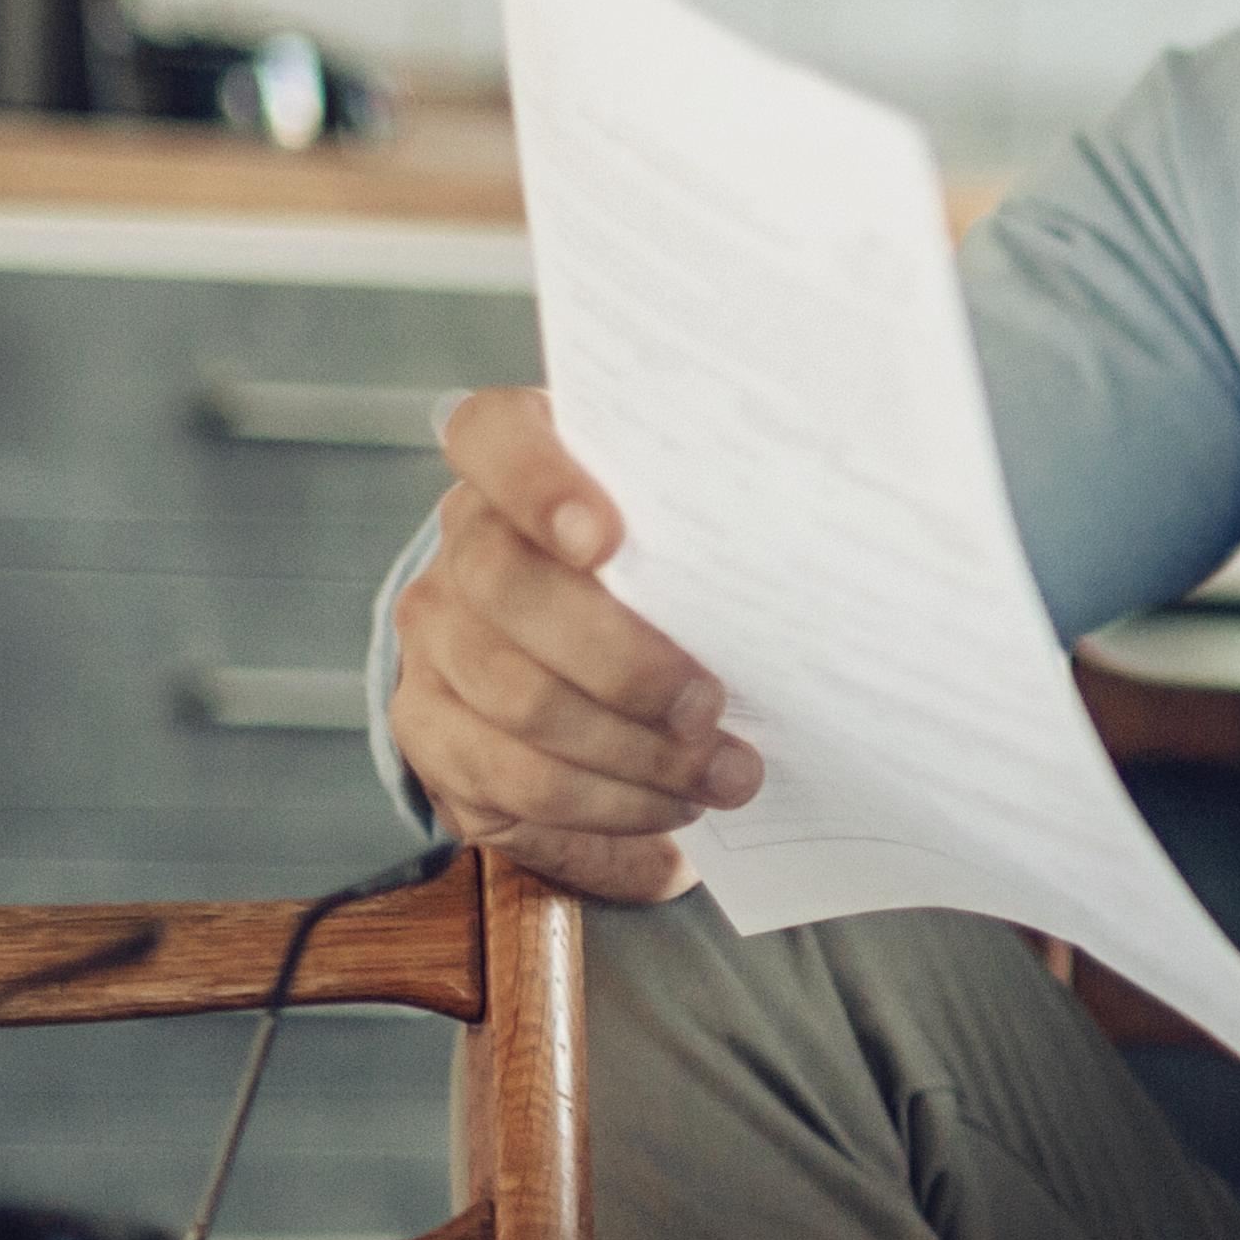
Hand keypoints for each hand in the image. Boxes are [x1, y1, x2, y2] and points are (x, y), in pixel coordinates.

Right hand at [385, 387, 757, 902]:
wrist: (589, 668)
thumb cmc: (668, 583)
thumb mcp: (685, 539)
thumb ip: (705, 533)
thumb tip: (808, 571)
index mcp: (519, 466)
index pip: (492, 436)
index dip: (539, 482)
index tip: (606, 540)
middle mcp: (461, 544)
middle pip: (509, 589)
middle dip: (624, 662)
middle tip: (710, 706)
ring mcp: (436, 638)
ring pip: (517, 699)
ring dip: (634, 752)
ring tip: (722, 773)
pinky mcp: (431, 729)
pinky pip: (512, 779)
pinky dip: (606, 802)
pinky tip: (669, 803)